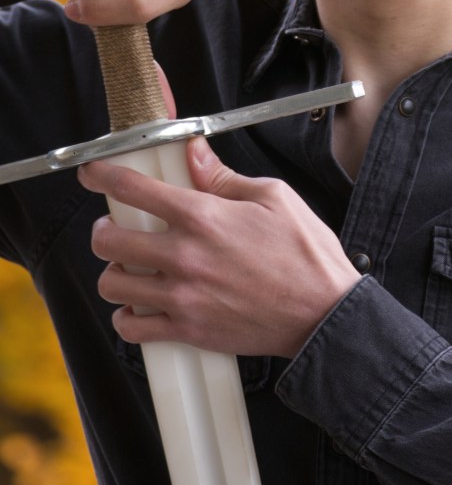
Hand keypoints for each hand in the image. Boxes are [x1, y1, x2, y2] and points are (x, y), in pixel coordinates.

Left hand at [82, 139, 359, 356]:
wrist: (323, 316)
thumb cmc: (306, 255)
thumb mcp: (274, 197)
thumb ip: (224, 177)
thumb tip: (195, 154)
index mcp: (204, 216)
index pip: (134, 189)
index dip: (103, 175)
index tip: (93, 174)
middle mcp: (185, 256)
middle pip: (107, 240)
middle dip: (104, 229)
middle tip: (117, 228)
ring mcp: (182, 296)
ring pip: (111, 283)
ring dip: (114, 272)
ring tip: (130, 267)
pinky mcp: (187, 330)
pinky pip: (130, 327)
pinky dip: (127, 316)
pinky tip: (141, 305)